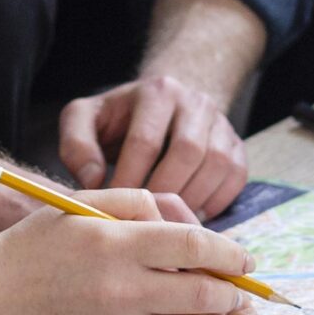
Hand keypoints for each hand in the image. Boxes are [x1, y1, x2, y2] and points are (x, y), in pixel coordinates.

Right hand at [0, 184, 270, 314]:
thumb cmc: (30, 247)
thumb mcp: (78, 206)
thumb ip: (135, 202)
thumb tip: (184, 224)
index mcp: (116, 244)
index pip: (195, 247)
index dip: (229, 253)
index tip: (241, 258)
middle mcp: (122, 289)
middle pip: (205, 292)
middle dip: (229, 290)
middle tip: (231, 286)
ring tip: (214, 311)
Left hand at [59, 72, 250, 218]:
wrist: (162, 103)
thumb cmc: (118, 119)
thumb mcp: (85, 119)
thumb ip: (76, 145)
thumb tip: (92, 182)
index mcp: (156, 92)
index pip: (145, 140)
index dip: (129, 179)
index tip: (114, 207)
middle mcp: (195, 102)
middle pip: (187, 152)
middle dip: (163, 192)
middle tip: (143, 221)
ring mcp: (221, 122)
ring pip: (216, 164)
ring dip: (191, 199)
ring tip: (165, 222)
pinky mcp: (237, 145)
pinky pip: (235, 176)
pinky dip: (216, 201)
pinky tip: (190, 216)